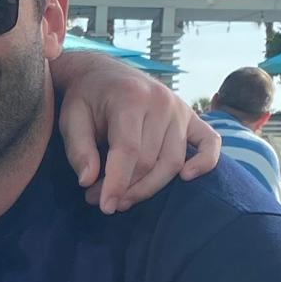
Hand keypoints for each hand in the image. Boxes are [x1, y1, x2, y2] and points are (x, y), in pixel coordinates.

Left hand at [54, 52, 220, 214]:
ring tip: (123, 199)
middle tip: (100, 201)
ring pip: (173, 162)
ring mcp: (180, 109)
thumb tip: (88, 181)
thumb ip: (78, 149)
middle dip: (127, 188)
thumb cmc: (86, 99)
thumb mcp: (71, 118)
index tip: (105, 206)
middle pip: (150, 161)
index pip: (129, 150)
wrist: (105, 74)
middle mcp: (161, 101)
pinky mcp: (192, 117)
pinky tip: (187, 178)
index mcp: (131, 97)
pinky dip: (205, 162)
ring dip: (150, 187)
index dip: (117, 183)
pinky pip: (209, 142)